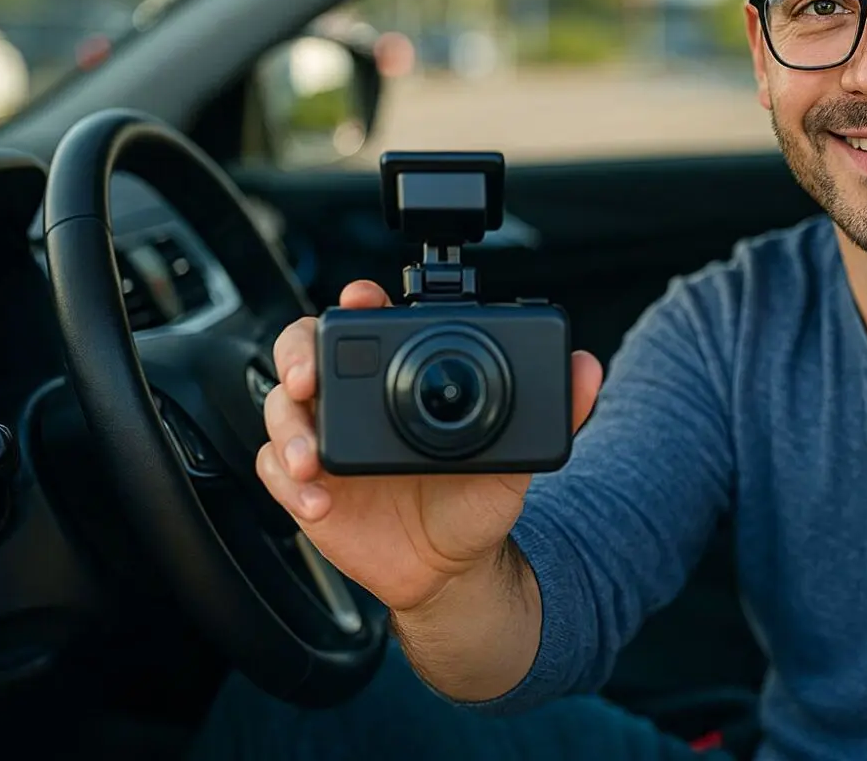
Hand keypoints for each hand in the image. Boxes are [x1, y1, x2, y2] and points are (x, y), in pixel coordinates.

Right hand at [254, 280, 602, 612]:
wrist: (451, 568)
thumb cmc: (474, 500)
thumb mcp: (518, 455)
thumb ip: (555, 410)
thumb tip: (591, 369)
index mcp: (397, 376)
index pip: (369, 322)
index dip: (357, 302)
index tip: (362, 299)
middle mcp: (354, 400)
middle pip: (303, 351)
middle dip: (297, 354)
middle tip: (309, 375)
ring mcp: (324, 440)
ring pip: (280, 409)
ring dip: (290, 429)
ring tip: (312, 459)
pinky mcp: (304, 485)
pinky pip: (275, 472)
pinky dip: (288, 482)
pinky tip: (319, 499)